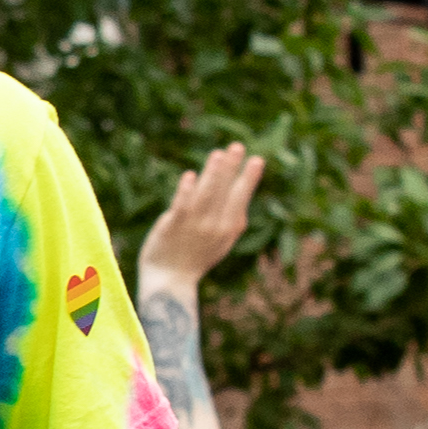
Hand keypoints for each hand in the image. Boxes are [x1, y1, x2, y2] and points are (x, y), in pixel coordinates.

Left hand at [138, 143, 266, 297]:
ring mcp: (195, 226)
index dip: (248, 179)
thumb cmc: (195, 258)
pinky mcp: (173, 226)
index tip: (256, 159)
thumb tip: (241, 194)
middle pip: (225, 192)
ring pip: (206, 195)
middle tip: (237, 146)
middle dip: (232, 169)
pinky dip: (186, 191)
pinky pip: (182, 206)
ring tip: (218, 154)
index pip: (240, 198)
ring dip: (212, 174)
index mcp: (229, 228)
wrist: (171, 282)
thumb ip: (231, 220)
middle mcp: (215, 226)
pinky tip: (190, 176)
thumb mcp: (220, 241)